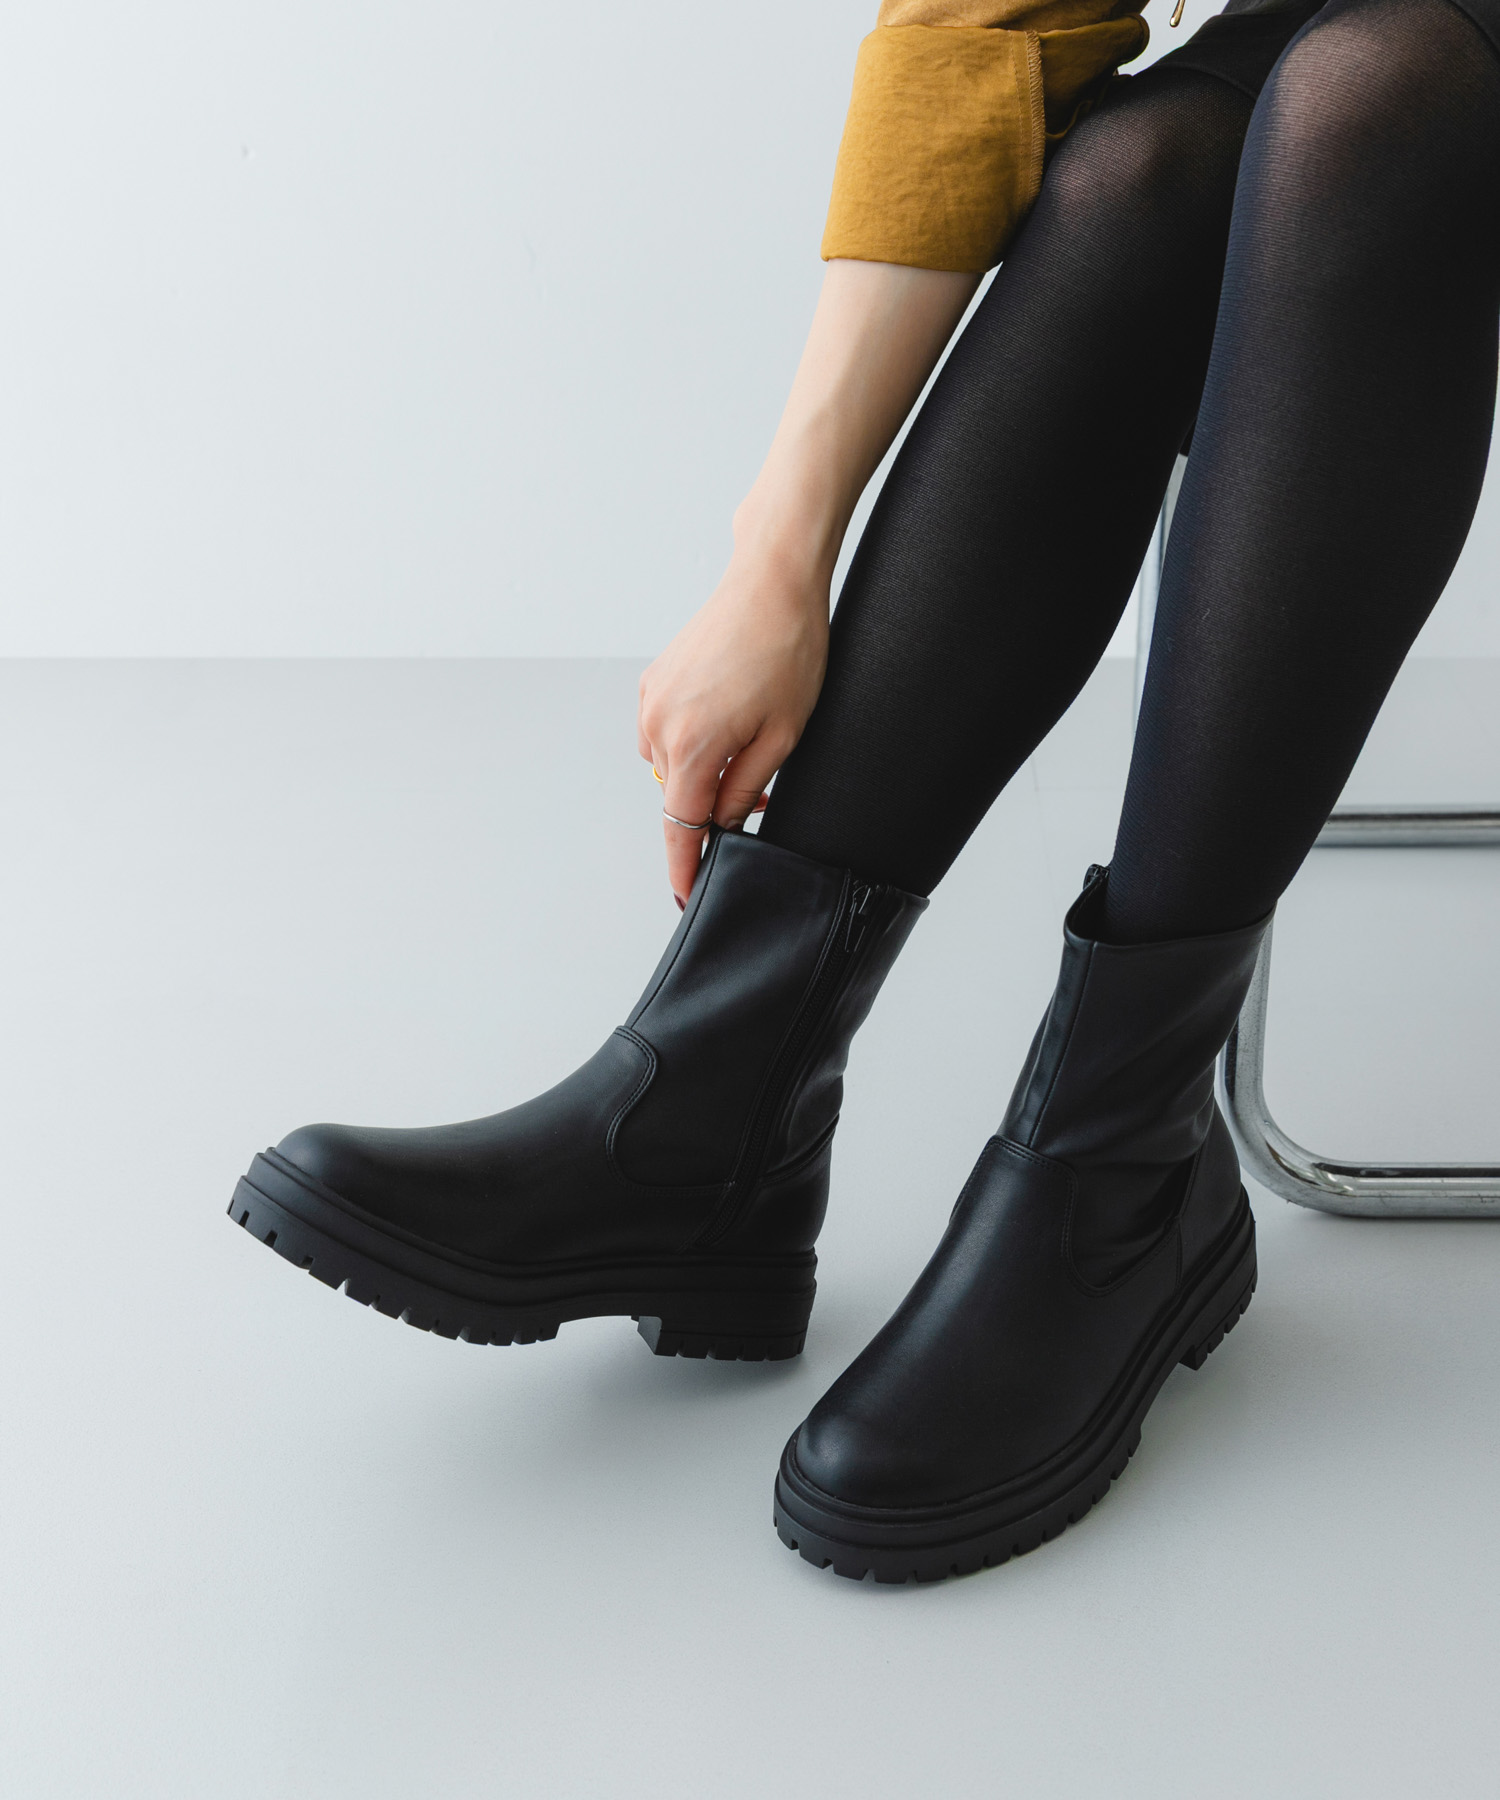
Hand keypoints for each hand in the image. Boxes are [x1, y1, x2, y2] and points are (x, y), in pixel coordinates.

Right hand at [636, 258, 977, 906]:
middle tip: (760, 796)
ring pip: (674, 768)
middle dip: (713, 809)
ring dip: (707, 773)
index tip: (687, 900)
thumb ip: (746, 791)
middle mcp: (658, 725)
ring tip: (757, 743)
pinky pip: (669, 734)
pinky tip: (736, 717)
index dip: (685, 871)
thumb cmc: (789, 651)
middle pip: (678, 799)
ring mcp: (652, 700)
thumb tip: (722, 826)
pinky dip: (697, 743)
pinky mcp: (656, 679)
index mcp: (690, 747)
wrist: (772, 578)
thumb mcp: (784, 737)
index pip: (681, 830)